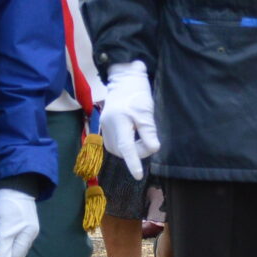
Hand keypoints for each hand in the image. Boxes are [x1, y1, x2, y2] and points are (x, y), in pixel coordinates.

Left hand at [0, 186, 38, 256]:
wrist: (15, 183)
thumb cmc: (10, 204)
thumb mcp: (6, 226)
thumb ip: (4, 245)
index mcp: (27, 237)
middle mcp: (27, 236)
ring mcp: (22, 230)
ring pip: (11, 251)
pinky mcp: (16, 225)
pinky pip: (9, 243)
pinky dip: (0, 250)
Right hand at [98, 61, 160, 179]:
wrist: (123, 80)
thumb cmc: (137, 94)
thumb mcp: (146, 112)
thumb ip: (148, 131)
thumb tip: (153, 149)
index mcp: (118, 121)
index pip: (126, 147)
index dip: (133, 162)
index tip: (138, 175)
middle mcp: (107, 127)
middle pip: (122, 150)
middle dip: (137, 151)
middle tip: (149, 139)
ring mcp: (104, 128)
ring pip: (118, 149)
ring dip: (131, 149)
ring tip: (140, 135)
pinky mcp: (104, 128)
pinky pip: (115, 144)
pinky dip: (125, 145)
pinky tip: (132, 136)